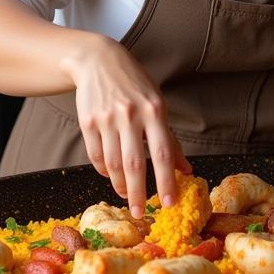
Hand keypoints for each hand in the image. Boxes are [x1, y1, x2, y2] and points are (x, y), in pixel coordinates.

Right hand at [67, 35, 190, 216]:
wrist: (98, 61)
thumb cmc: (134, 84)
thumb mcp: (157, 104)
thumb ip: (170, 137)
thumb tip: (185, 169)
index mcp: (154, 110)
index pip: (162, 154)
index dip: (166, 181)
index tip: (169, 203)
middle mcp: (131, 114)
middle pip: (134, 164)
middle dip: (138, 193)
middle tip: (141, 213)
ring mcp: (107, 118)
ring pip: (113, 164)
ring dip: (120, 185)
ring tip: (127, 195)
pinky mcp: (87, 122)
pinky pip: (96, 155)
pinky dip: (104, 170)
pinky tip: (111, 174)